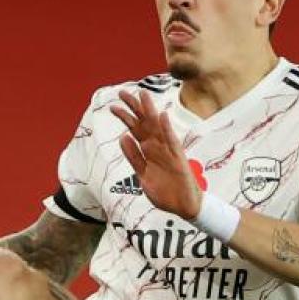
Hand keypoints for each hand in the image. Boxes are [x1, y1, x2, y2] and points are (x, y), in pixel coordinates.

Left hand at [111, 89, 202, 218]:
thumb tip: (123, 137)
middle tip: (123, 92)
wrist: (184, 207)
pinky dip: (167, 129)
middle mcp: (157, 148)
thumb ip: (134, 157)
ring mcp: (168, 152)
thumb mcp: (143, 176)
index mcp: (148, 152)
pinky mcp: (178, 159)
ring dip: (150, 111)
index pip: (135, 130)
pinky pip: (172, 142)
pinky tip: (163, 116)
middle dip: (134, 108)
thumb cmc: (165, 192)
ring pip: (157, 127)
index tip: (113, 106)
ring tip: (143, 95)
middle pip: (144, 123)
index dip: (125, 118)